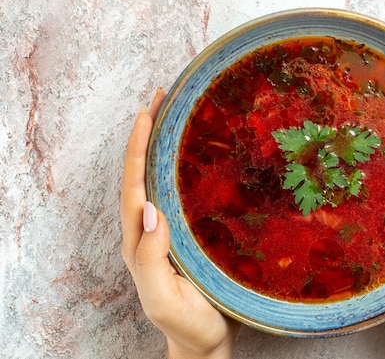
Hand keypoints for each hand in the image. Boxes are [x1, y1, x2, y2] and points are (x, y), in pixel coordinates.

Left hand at [120, 87, 240, 358]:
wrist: (205, 343)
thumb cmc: (187, 324)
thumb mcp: (163, 297)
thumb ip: (152, 256)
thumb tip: (149, 206)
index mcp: (139, 241)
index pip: (133, 185)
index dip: (137, 148)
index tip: (147, 112)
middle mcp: (148, 230)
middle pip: (141, 173)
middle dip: (146, 134)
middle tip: (161, 97)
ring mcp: (166, 231)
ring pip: (158, 179)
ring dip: (161, 145)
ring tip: (174, 113)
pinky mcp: (185, 234)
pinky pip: (177, 192)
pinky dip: (179, 166)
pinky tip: (194, 153)